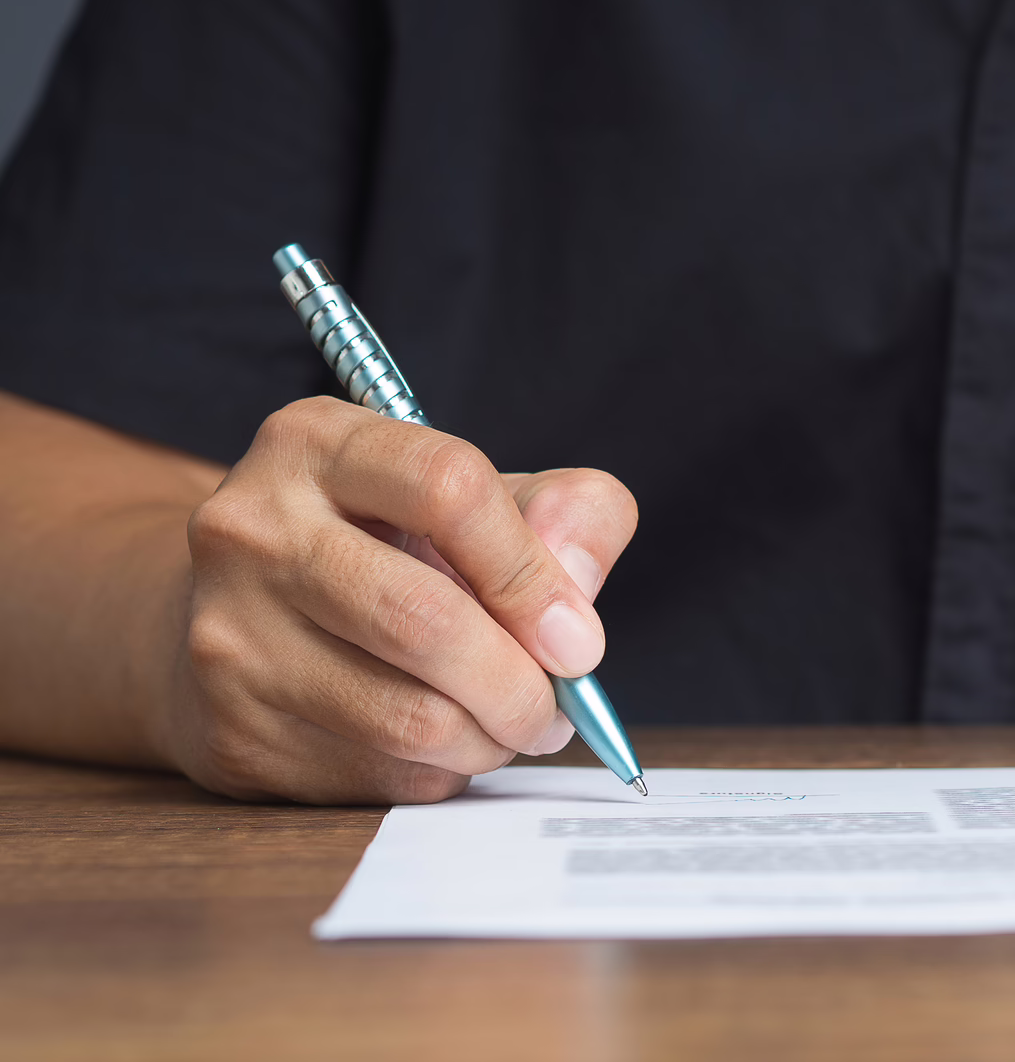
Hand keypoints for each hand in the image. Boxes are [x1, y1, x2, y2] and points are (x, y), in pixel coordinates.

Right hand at [166, 396, 637, 802]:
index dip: (531, 573)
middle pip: (424, 620)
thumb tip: (574, 608)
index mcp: (319, 444)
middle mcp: (253, 529)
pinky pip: (379, 777)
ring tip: (511, 725)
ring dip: (490, 739)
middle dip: (521, 683)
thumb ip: (565, 514)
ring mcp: (230, 635)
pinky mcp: (233, 733)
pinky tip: (443, 744)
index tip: (577, 638)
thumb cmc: (389, 547)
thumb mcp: (480, 497)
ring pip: (407, 718)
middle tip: (557, 708)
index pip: (450, 488)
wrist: (245, 616)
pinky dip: (440, 771)